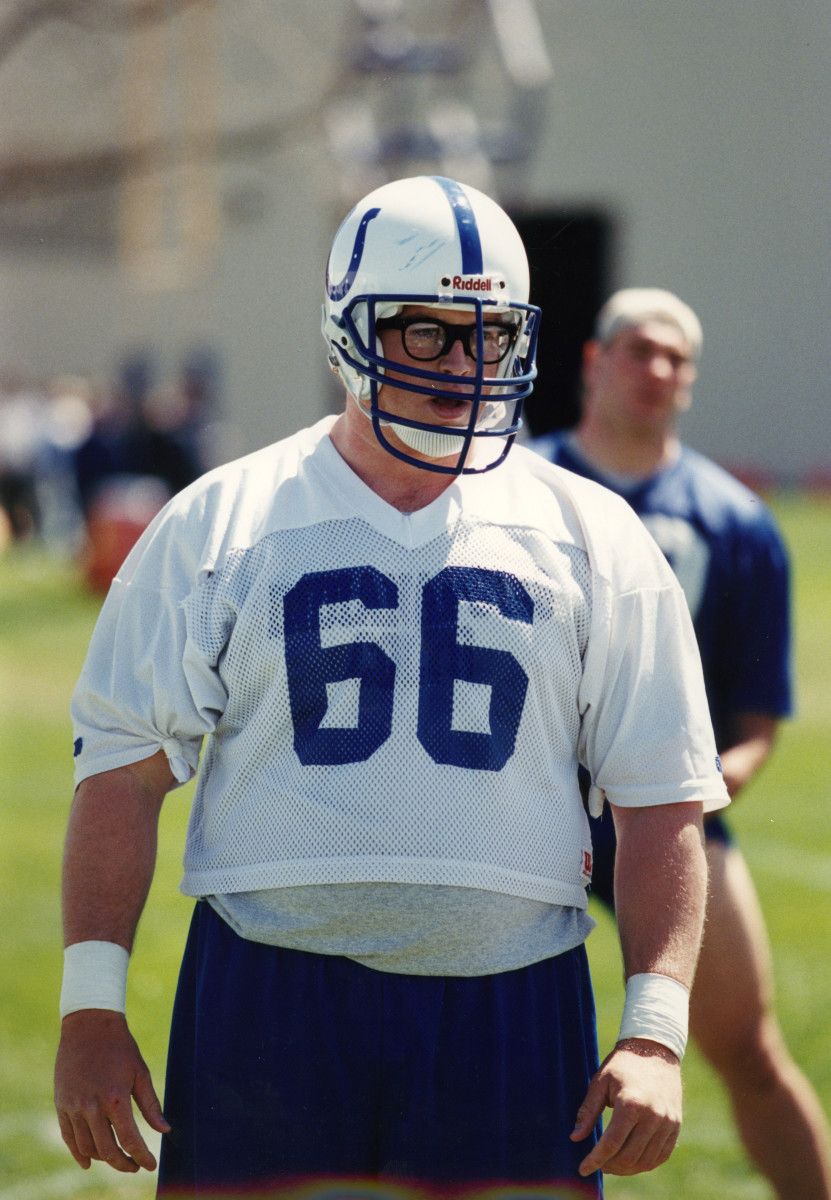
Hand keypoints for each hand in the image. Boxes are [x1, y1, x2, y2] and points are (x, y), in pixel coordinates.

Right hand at [54, 1009, 170, 1172]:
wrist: (89, 1025)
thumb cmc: (120, 1047)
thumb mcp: (140, 1072)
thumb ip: (150, 1104)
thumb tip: (165, 1130)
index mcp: (115, 1098)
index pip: (130, 1140)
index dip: (142, 1157)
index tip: (151, 1165)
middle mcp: (91, 1107)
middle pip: (107, 1150)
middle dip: (124, 1163)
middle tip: (135, 1166)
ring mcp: (73, 1107)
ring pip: (87, 1147)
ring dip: (103, 1159)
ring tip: (117, 1159)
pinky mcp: (61, 1104)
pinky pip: (68, 1137)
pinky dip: (78, 1153)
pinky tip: (88, 1162)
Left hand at [570, 1039, 681, 1176]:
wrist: (655, 1050)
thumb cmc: (622, 1065)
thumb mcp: (600, 1082)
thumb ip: (588, 1111)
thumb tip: (575, 1137)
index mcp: (631, 1104)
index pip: (611, 1144)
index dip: (595, 1159)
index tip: (583, 1169)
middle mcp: (653, 1116)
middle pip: (629, 1157)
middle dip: (610, 1165)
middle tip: (598, 1163)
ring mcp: (667, 1123)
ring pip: (645, 1161)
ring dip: (626, 1169)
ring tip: (612, 1163)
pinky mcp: (675, 1126)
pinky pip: (661, 1156)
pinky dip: (645, 1164)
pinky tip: (631, 1161)